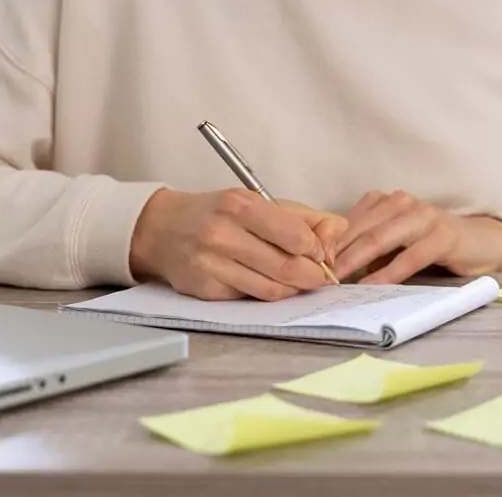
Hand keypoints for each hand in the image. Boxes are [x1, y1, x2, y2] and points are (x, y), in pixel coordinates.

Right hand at [128, 187, 345, 300]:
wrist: (164, 229)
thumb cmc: (219, 213)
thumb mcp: (259, 202)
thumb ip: (304, 218)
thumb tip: (336, 238)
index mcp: (240, 206)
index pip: (297, 237)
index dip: (317, 250)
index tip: (320, 253)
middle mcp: (223, 234)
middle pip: (288, 268)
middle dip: (312, 277)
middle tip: (320, 277)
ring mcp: (211, 265)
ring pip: (271, 290)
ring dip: (293, 290)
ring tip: (297, 281)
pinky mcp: (205, 290)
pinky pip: (250, 299)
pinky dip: (266, 295)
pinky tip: (267, 283)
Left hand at [331, 190, 501, 283]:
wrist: (481, 242)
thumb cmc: (430, 245)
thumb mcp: (394, 243)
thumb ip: (367, 248)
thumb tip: (329, 267)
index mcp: (386, 201)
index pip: (349, 221)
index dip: (327, 243)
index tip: (308, 263)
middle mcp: (402, 202)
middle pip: (360, 230)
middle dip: (335, 254)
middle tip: (316, 276)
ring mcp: (423, 216)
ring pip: (380, 239)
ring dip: (356, 262)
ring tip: (337, 282)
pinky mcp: (442, 236)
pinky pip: (409, 256)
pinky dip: (388, 273)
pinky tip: (372, 286)